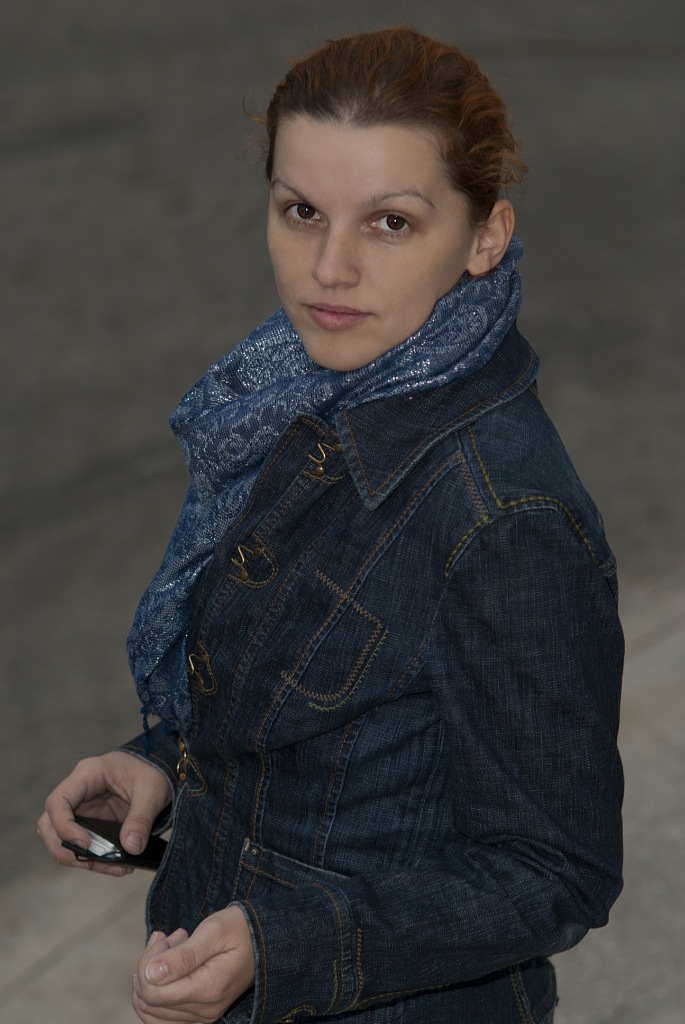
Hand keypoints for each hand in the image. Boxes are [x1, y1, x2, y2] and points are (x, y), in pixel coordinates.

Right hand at [38, 751, 170, 875]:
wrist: (160, 770)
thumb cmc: (152, 771)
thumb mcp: (152, 791)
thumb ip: (142, 818)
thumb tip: (131, 848)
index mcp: (88, 774)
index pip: (58, 801)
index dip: (64, 826)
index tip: (86, 844)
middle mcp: (78, 792)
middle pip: (50, 823)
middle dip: (64, 849)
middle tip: (92, 862)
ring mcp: (82, 808)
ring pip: (62, 838)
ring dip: (81, 859)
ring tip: (114, 868)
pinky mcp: (91, 822)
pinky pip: (82, 845)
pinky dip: (95, 859)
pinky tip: (118, 866)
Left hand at [132, 905, 255, 1022]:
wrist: (263, 939)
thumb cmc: (238, 929)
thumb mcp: (213, 932)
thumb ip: (182, 956)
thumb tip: (149, 974)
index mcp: (208, 990)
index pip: (153, 992)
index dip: (147, 962)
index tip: (165, 937)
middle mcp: (204, 1011)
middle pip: (149, 1001)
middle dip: (149, 965)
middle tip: (169, 938)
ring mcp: (201, 1016)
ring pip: (151, 1009)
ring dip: (151, 977)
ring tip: (170, 949)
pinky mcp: (198, 1014)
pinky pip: (162, 1015)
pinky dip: (157, 989)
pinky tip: (166, 965)